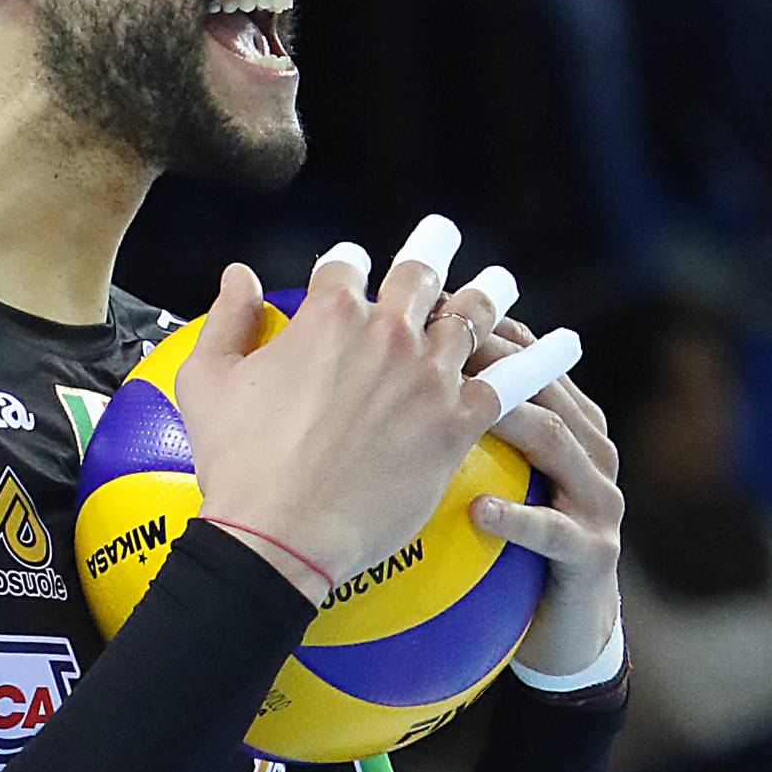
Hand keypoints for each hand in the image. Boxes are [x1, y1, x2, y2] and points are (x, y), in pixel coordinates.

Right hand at [177, 215, 501, 597]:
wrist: (279, 534)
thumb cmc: (234, 464)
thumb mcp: (206, 382)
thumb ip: (224, 320)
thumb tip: (237, 276)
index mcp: (328, 312)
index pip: (345, 264)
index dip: (345, 264)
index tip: (350, 269)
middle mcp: (387, 330)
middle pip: (418, 273)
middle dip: (431, 250)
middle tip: (442, 237)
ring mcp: (427, 375)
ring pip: (471, 317)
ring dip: (489, 293)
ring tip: (501, 282)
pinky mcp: (456, 421)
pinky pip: (510, 382)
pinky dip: (539, 360)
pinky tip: (565, 346)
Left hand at [464, 317, 623, 676]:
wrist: (564, 633)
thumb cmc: (508, 550)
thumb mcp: (487, 483)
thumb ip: (455, 435)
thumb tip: (376, 389)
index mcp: (569, 422)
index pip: (529, 358)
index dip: (485, 330)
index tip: (430, 311)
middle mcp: (594, 450)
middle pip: (545, 387)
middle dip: (495, 361)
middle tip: (439, 348)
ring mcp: (600, 501)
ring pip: (559, 443)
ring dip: (510, 420)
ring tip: (460, 410)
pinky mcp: (594, 553)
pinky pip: (553, 530)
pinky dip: (516, 518)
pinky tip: (476, 511)